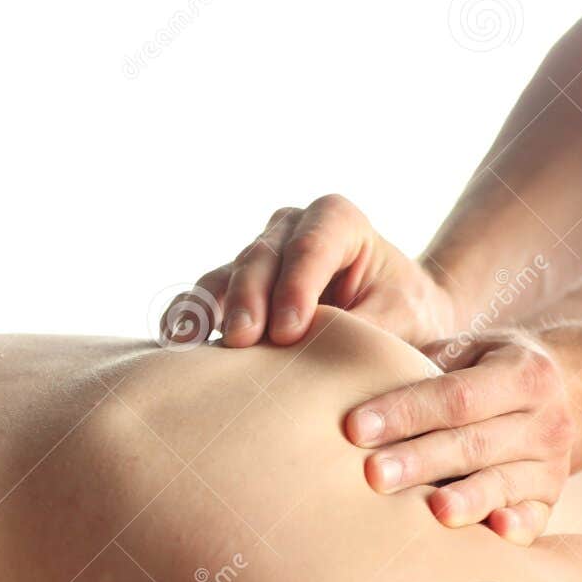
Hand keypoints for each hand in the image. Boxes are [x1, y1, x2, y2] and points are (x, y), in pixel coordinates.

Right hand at [164, 195, 457, 347]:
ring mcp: (257, 256)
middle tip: (244, 341)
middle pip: (261, 257)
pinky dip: (187, 318)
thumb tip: (320, 360)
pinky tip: (175, 343)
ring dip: (210, 310)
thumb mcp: (403, 319)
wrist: (398, 318)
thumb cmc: (406, 313)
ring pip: (226, 274)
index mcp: (338, 221)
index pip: (311, 245)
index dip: (296, 286)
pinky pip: (202, 298)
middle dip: (250, 299)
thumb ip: (366, 330)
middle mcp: (290, 229)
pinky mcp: (233, 289)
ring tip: (192, 344)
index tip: (290, 332)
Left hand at [343, 328, 581, 544]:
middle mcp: (545, 420)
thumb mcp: (461, 349)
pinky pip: (536, 518)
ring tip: (433, 510)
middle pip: (475, 443)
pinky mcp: (549, 500)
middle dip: (422, 460)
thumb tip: (339, 350)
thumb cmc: (481, 373)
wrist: (563, 397)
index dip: (407, 411)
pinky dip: (518, 526)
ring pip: (504, 482)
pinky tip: (496, 533)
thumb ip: (412, 350)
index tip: (356, 428)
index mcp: (524, 372)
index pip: (457, 395)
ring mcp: (552, 464)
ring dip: (467, 498)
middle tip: (375, 475)